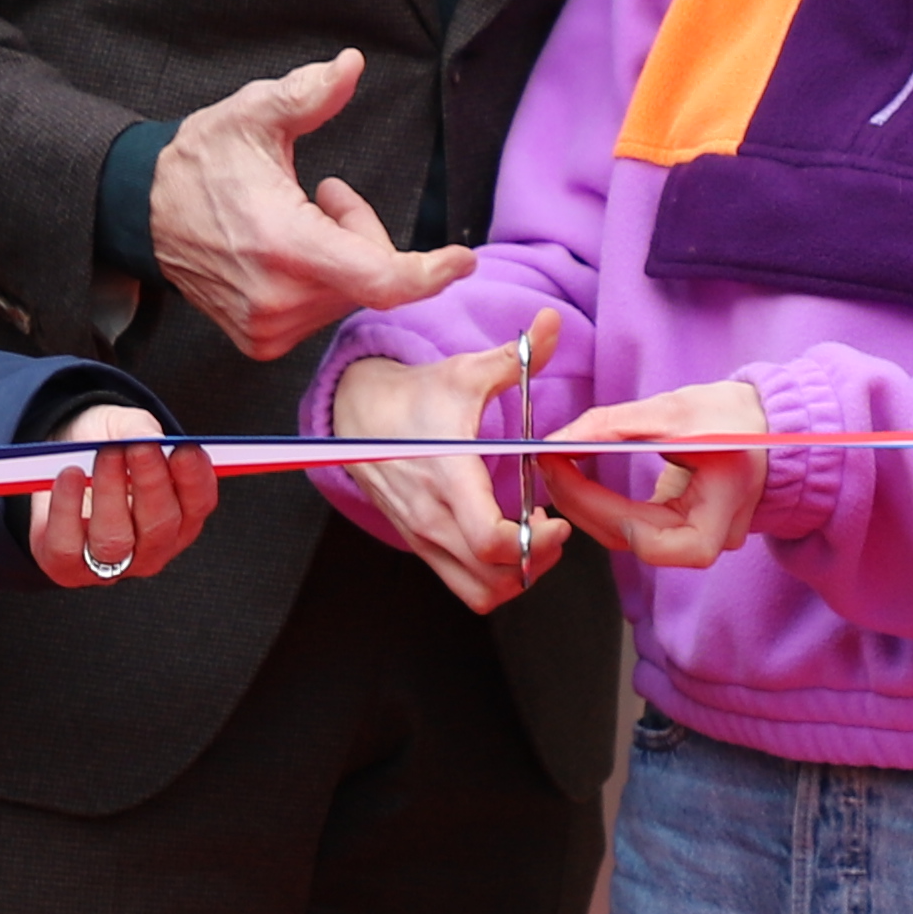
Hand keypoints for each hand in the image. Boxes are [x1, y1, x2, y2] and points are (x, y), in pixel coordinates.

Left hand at [26, 405, 219, 585]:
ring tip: (105, 454)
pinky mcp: (67, 567)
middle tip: (139, 448)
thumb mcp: (122, 428)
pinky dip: (67, 509)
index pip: (198, 505)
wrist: (58, 464)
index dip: (195, 480)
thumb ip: (137, 428)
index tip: (184, 450)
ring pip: (115, 540)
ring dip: (110, 492)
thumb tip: (145, 435)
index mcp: (179, 517)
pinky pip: (67, 546)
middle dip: (151, 483)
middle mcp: (151, 548)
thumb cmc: (101, 450)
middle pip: (160, 526)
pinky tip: (70, 475)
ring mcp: (110, 565)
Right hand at [149, 52, 479, 362]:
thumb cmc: (200, 162)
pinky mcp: (261, 341)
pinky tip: (284, 250)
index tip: (461, 260)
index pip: (379, 279)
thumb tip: (349, 65)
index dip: (428, 272)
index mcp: (284, 245)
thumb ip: (308, 93)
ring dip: (341, 255)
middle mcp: (278, 299)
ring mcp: (267, 328)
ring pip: (348, 294)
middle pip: (369, 276)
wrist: (142, 212)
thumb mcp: (253, 113)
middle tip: (327, 192)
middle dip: (364, 232)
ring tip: (297, 215)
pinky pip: (321, 310)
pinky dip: (319, 279)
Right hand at [327, 320, 565, 611]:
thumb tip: (555, 321)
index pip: (489, 540)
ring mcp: (423, 537)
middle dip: (535, 563)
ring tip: (532, 541)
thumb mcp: (466, 372)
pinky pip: (461, 584)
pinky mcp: (420, 545)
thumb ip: (516, 358)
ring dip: (514, 577)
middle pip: (492, 580)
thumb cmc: (416, 395)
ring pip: (478, 593)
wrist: (357, 414)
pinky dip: (491, 577)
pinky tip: (505, 541)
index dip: (534, 543)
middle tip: (552, 529)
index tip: (554, 519)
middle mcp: (432, 517)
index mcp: (448, 476)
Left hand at [538, 380, 770, 574]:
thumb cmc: (734, 415)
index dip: (608, 513)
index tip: (568, 472)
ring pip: (629, 537)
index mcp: (724, 510)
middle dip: (584, 505)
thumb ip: (614, 426)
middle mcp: (713, 537)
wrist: (766, 421)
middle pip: (635, 541)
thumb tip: (557, 440)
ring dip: (587, 506)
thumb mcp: (674, 411)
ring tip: (558, 468)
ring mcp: (697, 537)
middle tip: (549, 466)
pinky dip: (604, 504)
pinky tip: (579, 478)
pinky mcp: (681, 528)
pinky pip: (635, 526)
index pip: (659, 543)